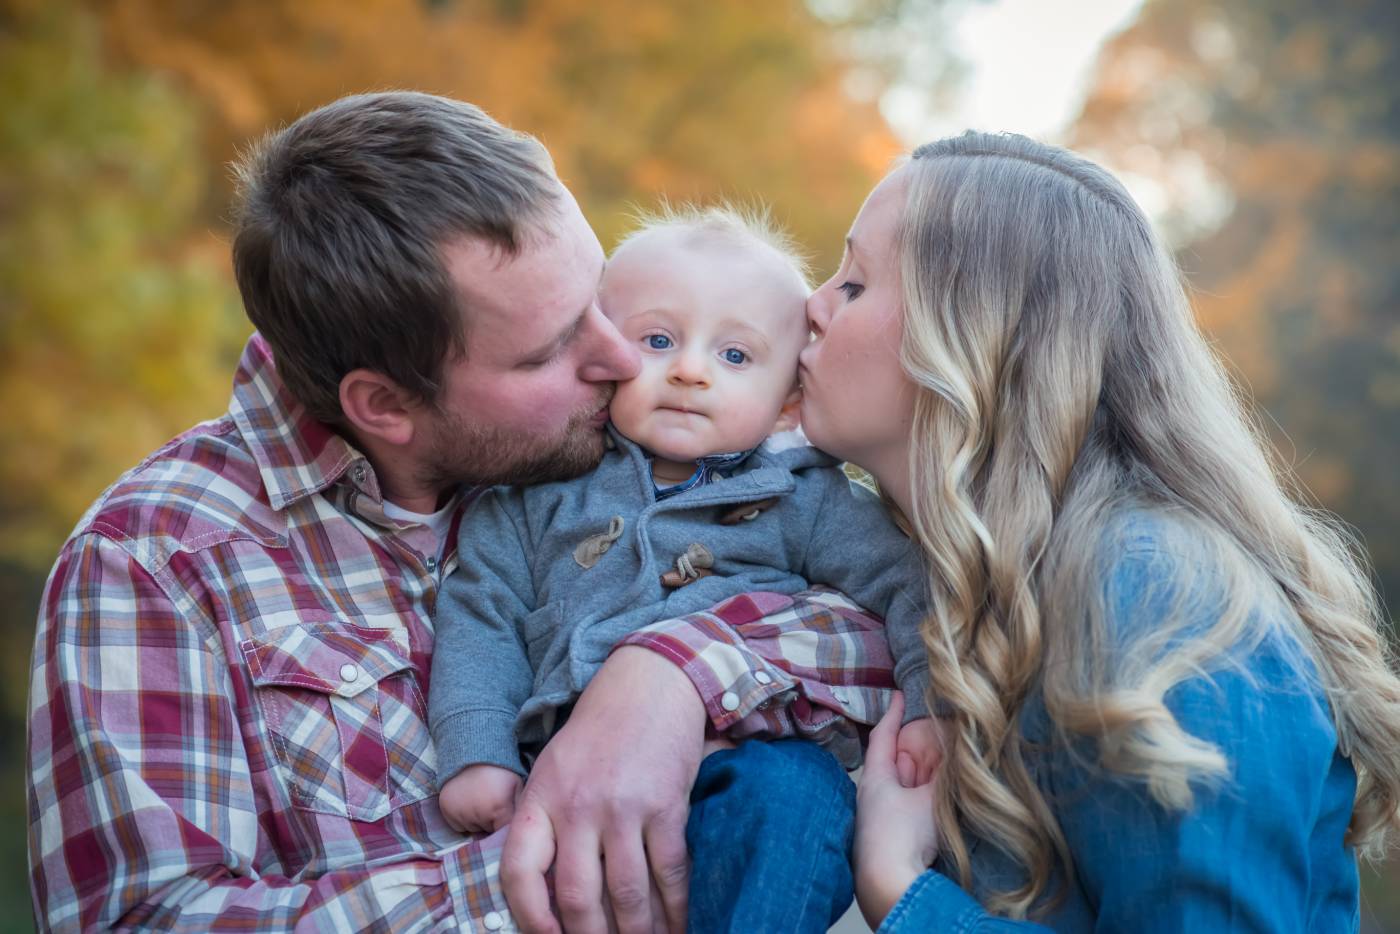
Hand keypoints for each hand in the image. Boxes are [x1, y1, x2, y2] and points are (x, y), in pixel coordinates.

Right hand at [438, 764, 522, 833]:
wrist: (475, 750)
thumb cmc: (501, 772)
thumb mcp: (518, 788)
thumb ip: (520, 811)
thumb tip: (521, 831)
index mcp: (499, 808)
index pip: (505, 835)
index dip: (507, 830)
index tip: (507, 822)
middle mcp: (477, 813)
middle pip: (488, 833)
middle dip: (493, 825)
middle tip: (495, 806)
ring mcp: (459, 812)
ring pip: (473, 830)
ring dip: (478, 822)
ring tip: (482, 801)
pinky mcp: (446, 809)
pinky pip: (459, 826)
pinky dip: (464, 819)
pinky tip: (469, 803)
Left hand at [501, 646, 707, 933]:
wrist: (649, 684)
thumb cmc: (599, 731)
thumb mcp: (554, 768)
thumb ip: (545, 821)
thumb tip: (545, 891)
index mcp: (542, 797)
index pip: (519, 871)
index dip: (529, 917)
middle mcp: (578, 806)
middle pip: (578, 896)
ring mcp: (624, 808)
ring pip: (627, 894)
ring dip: (638, 932)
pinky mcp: (666, 806)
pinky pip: (670, 871)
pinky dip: (677, 907)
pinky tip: (679, 924)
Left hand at [855, 693, 939, 928]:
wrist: (889, 887)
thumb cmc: (903, 837)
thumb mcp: (931, 799)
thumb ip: (948, 775)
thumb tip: (962, 750)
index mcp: (876, 779)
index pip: (883, 737)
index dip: (892, 715)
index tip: (897, 696)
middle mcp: (875, 797)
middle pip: (896, 762)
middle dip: (914, 746)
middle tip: (934, 727)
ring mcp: (883, 820)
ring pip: (905, 786)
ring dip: (923, 774)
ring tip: (944, 760)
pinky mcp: (894, 841)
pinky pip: (911, 808)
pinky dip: (925, 797)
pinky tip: (939, 800)